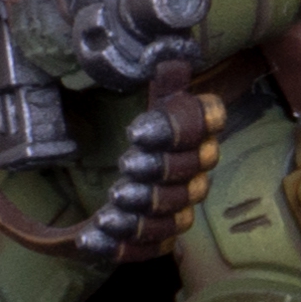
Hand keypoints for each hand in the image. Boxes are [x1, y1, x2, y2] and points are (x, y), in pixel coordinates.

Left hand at [81, 89, 227, 262]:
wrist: (98, 164)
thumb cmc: (120, 120)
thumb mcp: (126, 90)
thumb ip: (148, 74)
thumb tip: (165, 54)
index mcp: (195, 126)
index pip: (207, 121)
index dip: (177, 128)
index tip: (135, 130)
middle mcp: (197, 167)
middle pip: (192, 172)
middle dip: (160, 171)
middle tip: (125, 166)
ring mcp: (180, 204)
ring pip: (177, 215)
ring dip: (143, 214)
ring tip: (109, 212)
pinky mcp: (160, 234)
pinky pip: (153, 247)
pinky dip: (124, 247)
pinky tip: (93, 240)